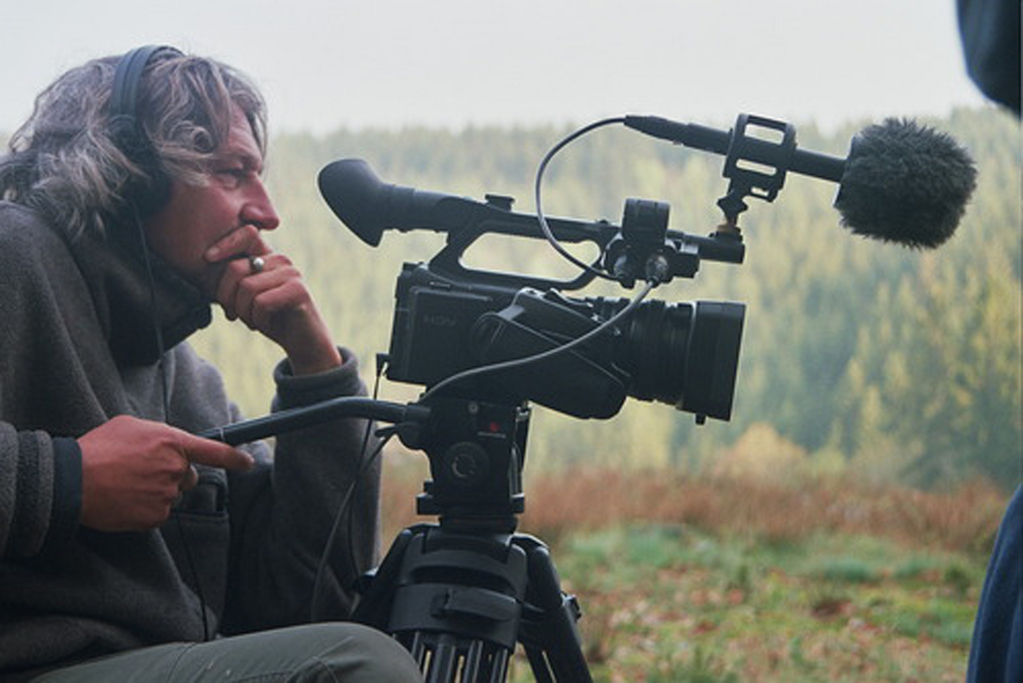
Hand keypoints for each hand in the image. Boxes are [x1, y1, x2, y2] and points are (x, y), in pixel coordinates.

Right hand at [78, 415, 254, 531]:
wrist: (73, 480)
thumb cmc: (98, 449)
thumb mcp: (132, 426)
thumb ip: (160, 435)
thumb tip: (169, 445)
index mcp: (172, 442)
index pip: (214, 451)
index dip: (234, 458)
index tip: (248, 463)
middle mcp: (175, 469)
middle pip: (189, 478)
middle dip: (174, 476)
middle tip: (143, 472)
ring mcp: (167, 494)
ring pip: (172, 495)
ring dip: (157, 492)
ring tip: (127, 484)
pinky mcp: (155, 516)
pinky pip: (159, 513)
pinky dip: (146, 508)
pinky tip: (126, 499)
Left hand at [204, 226, 341, 374]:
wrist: (303, 342)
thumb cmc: (271, 320)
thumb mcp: (248, 297)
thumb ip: (235, 280)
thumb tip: (207, 260)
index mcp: (268, 258)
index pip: (245, 236)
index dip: (224, 244)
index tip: (207, 258)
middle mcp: (281, 260)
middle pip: (236, 268)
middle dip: (226, 297)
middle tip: (233, 315)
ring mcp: (291, 274)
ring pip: (247, 287)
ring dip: (243, 312)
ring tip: (252, 322)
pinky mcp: (298, 291)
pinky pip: (262, 303)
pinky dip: (258, 320)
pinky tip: (265, 325)